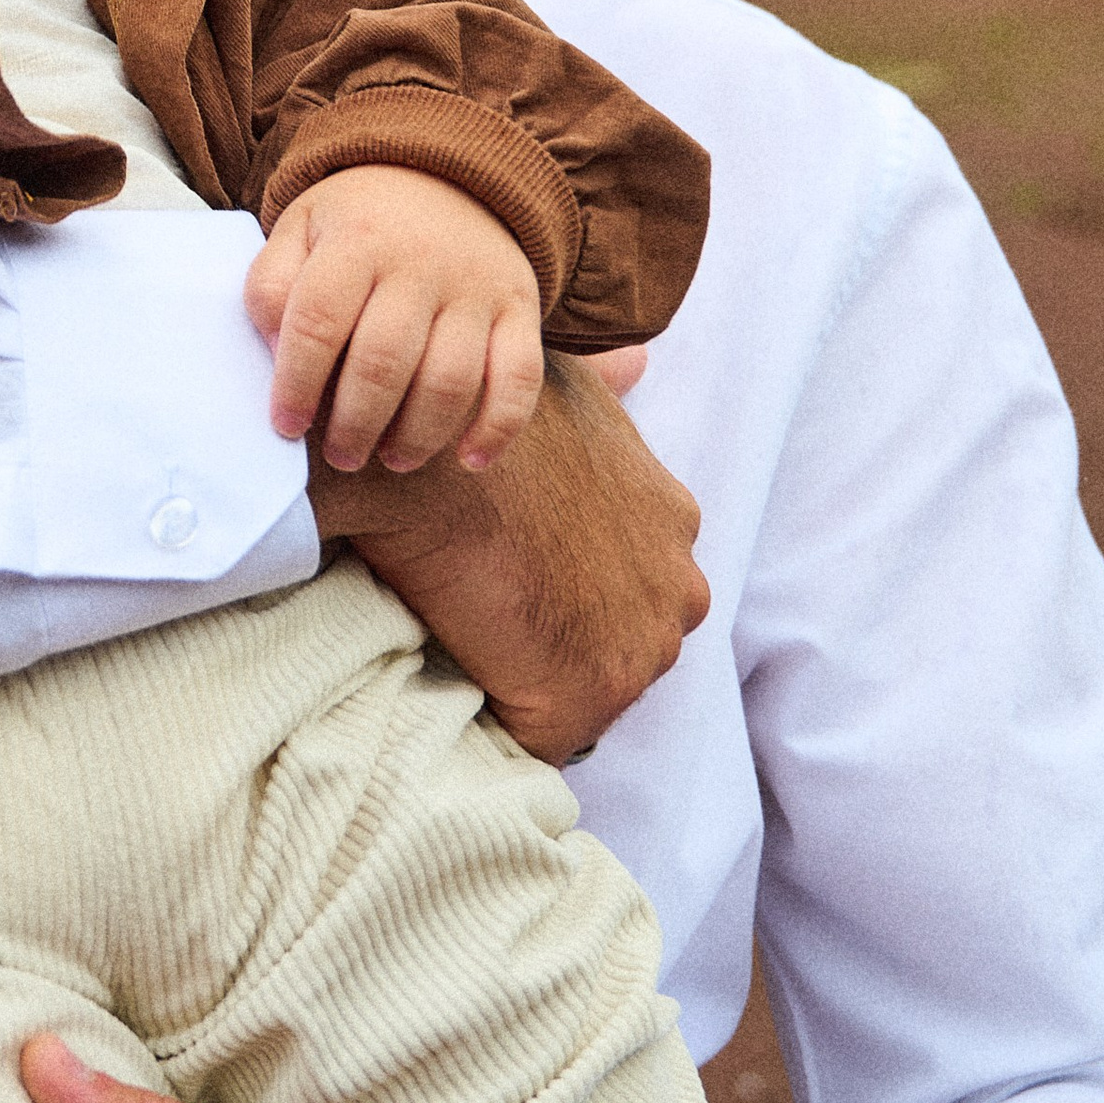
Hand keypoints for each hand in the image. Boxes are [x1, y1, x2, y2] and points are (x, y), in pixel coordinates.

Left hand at [246, 168, 544, 473]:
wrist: (451, 172)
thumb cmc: (360, 220)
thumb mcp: (301, 226)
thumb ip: (273, 285)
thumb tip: (277, 353)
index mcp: (357, 240)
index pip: (318, 321)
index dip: (296, 383)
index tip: (285, 426)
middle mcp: (420, 263)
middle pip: (384, 361)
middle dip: (355, 424)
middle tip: (339, 455)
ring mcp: (476, 288)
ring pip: (450, 380)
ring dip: (417, 435)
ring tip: (390, 458)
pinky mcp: (521, 308)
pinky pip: (520, 378)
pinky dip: (499, 427)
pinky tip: (470, 460)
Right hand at [314, 355, 707, 764]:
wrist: (424, 458)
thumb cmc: (481, 417)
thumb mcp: (565, 385)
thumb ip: (608, 385)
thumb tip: (638, 362)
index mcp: (671, 521)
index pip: (633, 581)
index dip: (571, 587)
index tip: (515, 580)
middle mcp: (680, 588)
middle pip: (624, 642)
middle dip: (568, 641)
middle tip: (487, 622)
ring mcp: (643, 647)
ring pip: (590, 691)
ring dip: (537, 685)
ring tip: (468, 658)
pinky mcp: (589, 695)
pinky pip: (547, 740)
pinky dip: (508, 729)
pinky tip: (463, 698)